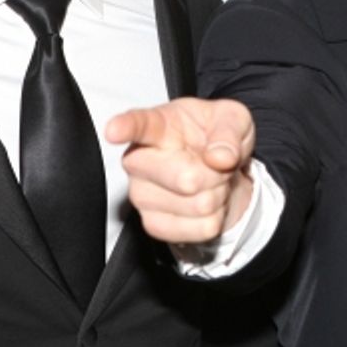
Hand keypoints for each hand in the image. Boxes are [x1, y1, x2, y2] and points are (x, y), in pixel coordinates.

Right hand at [105, 98, 255, 243]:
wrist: (219, 167)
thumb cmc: (217, 136)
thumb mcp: (233, 118)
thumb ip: (229, 132)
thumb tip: (220, 158)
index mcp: (157, 125)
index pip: (137, 124)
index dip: (125, 127)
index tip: (114, 130)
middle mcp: (139, 160)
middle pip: (186, 179)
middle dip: (217, 174)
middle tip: (215, 162)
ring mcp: (142, 195)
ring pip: (200, 205)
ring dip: (219, 194)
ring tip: (210, 179)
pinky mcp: (153, 224)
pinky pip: (203, 228)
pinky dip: (217, 216)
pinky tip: (205, 199)